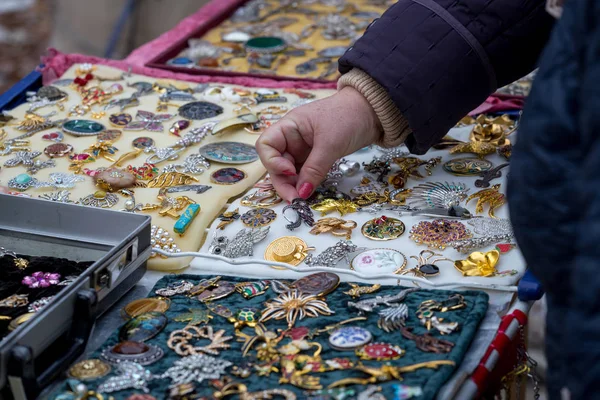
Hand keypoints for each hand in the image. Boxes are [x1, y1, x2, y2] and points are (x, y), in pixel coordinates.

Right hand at [256, 87, 381, 201]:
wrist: (373, 111)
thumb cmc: (349, 116)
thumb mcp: (330, 144)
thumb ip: (314, 169)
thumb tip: (302, 193)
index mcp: (289, 126)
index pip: (266, 145)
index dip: (272, 161)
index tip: (290, 171)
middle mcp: (292, 138)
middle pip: (276, 163)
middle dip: (283, 181)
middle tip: (295, 199)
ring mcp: (303, 149)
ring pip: (289, 172)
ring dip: (293, 186)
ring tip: (302, 198)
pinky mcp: (315, 158)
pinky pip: (304, 174)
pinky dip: (305, 184)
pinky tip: (309, 192)